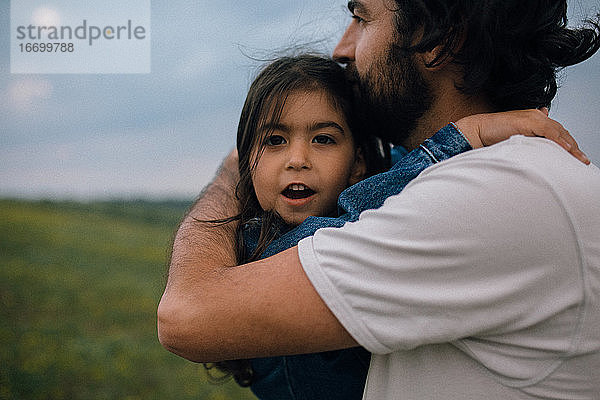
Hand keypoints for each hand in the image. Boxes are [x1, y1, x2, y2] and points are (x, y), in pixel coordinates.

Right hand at [454, 108, 589, 164]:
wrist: (477, 131)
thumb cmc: (492, 136)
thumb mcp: (515, 138)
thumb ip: (528, 138)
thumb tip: (541, 144)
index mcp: (535, 119)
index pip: (557, 132)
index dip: (568, 144)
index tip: (576, 158)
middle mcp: (537, 116)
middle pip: (562, 132)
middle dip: (573, 147)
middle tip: (582, 161)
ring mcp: (533, 117)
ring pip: (559, 132)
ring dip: (570, 146)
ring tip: (579, 158)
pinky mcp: (529, 121)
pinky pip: (549, 131)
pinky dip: (559, 140)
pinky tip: (566, 150)